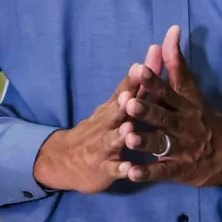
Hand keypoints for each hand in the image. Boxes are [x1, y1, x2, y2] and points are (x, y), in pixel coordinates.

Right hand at [32, 58, 154, 194]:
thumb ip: (136, 83)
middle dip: (124, 103)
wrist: (65, 159)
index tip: (143, 65)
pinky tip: (129, 171)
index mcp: (112, 109)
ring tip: (129, 129)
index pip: (124, 90)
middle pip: (116, 112)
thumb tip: (156, 51)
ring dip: (120, 135)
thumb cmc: (99, 129)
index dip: (133, 79)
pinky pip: (112, 169)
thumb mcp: (113, 106)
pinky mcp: (103, 168)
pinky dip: (120, 169)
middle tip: (131, 94)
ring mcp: (103, 146)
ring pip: (112, 140)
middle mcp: (106, 124)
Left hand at [116, 26, 221, 186]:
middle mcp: (183, 124)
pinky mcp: (179, 170)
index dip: (153, 80)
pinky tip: (131, 173)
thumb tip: (170, 30)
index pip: (167, 90)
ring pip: (162, 144)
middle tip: (129, 104)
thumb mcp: (191, 90)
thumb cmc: (203, 117)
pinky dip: (147, 173)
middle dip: (146, 111)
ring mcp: (181, 148)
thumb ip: (176, 63)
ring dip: (145, 141)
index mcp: (183, 104)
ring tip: (129, 137)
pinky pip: (162, 172)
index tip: (138, 69)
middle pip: (163, 116)